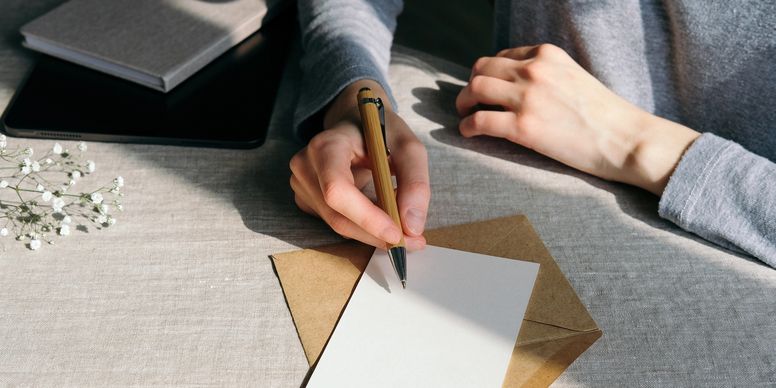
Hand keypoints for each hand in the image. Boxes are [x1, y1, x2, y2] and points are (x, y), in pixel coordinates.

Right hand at [290, 80, 429, 249]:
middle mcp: (306, 165)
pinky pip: (336, 222)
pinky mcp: (306, 198)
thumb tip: (412, 226)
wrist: (355, 122)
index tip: (397, 233)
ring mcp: (301, 184)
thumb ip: (415, 182)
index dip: (367, 217)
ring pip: (339, 224)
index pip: (338, 190)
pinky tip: (380, 213)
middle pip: (338, 216)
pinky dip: (362, 226)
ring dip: (373, 232)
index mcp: (326, 145)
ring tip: (401, 221)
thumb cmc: (381, 131)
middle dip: (376, 234)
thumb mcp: (408, 146)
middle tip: (413, 241)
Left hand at [456, 44, 699, 194]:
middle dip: (470, 85)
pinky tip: (468, 133)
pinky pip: (479, 121)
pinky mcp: (523, 127)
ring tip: (464, 114)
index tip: (487, 87)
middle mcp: (533, 70)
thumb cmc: (604, 115)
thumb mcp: (573, 77)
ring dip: (463, 103)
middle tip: (468, 101)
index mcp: (546, 54)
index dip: (489, 73)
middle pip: (482, 69)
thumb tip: (519, 86)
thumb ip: (546, 75)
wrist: (625, 139)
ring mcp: (527, 98)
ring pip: (475, 90)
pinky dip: (467, 126)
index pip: (502, 56)